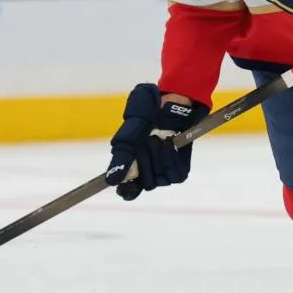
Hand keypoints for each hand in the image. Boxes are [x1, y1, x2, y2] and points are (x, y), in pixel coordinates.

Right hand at [104, 84, 209, 200]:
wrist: (171, 102)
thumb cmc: (147, 111)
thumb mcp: (130, 129)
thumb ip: (122, 155)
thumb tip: (112, 180)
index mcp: (130, 163)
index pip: (127, 190)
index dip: (128, 190)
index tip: (127, 186)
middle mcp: (147, 170)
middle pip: (145, 183)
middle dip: (146, 161)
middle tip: (147, 140)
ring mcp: (163, 169)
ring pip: (160, 178)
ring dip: (159, 157)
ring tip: (159, 137)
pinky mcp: (180, 167)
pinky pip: (176, 174)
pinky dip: (172, 158)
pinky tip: (170, 142)